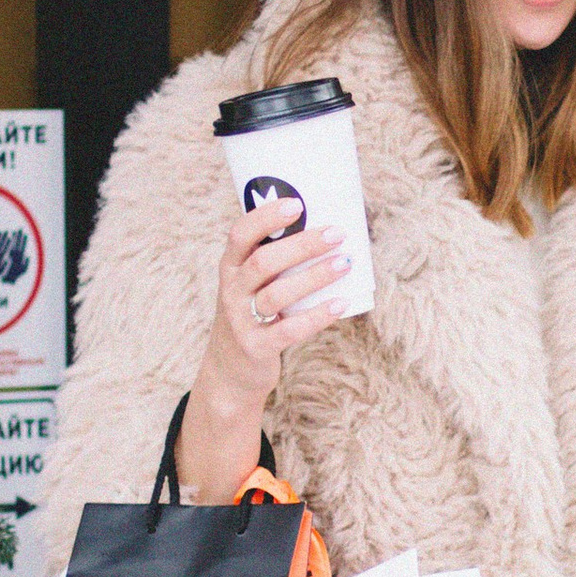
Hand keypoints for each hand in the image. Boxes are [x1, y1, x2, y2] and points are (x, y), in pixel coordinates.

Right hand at [172, 199, 353, 500]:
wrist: (230, 372)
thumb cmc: (252, 316)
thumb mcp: (250, 287)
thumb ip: (274, 262)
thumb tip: (327, 230)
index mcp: (230, 269)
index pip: (240, 235)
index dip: (265, 217)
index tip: (296, 204)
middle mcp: (231, 291)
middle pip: (264, 261)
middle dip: (302, 245)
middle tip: (337, 234)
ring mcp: (241, 320)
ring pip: (277, 294)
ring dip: (314, 276)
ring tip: (345, 263)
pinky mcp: (256, 347)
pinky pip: (288, 330)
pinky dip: (317, 316)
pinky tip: (341, 303)